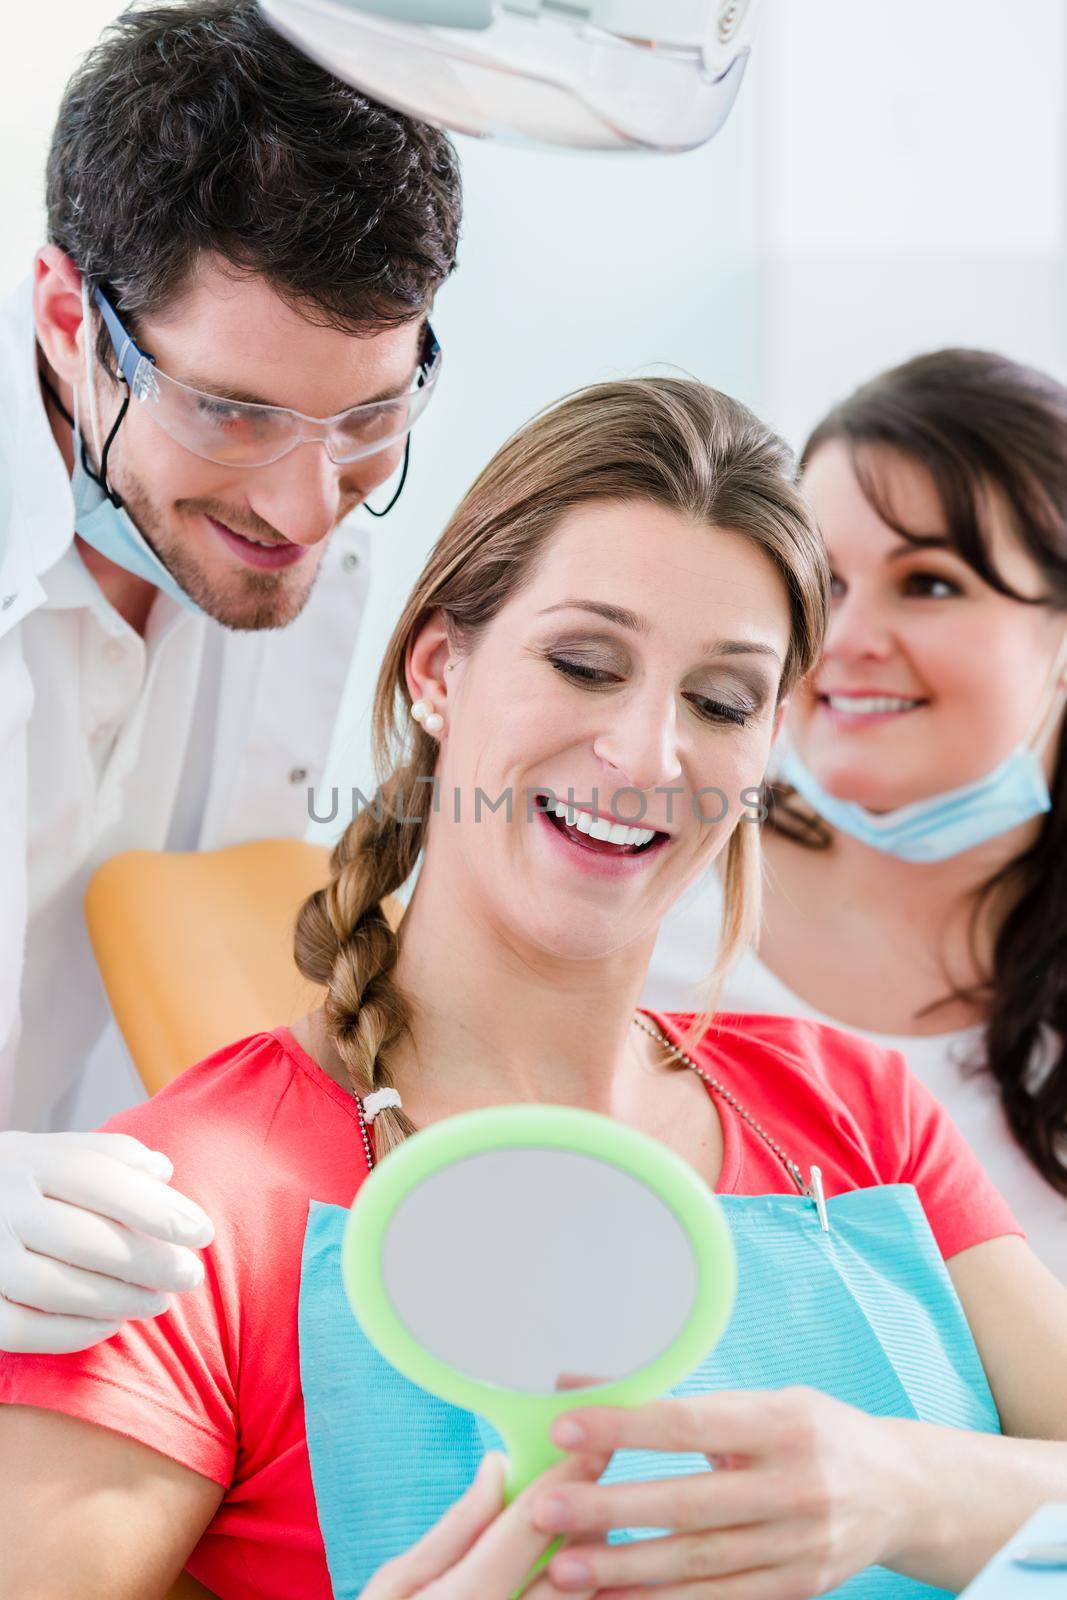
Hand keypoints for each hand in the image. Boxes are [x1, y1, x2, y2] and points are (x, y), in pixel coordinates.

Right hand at [0, 1131, 214, 1353]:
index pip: (99, 1178)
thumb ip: (110, 1156)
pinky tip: (112, 1324)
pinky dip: (72, 1332)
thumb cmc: (21, 1183)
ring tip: (160, 1301)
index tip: (202, 1233)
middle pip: (83, 1237)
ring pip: (55, 1288)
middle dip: (147, 1261)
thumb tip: (164, 1172)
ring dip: (118, 1299)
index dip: (156, 1208)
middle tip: (191, 1276)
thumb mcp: (54, 1152)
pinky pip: (22, 1329)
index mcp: (26, 1158)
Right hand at [363, 1448, 612, 1599]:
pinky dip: (586, 1599)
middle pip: (574, 1562)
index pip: (533, 1523)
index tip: (598, 1441)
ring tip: (596, 1534)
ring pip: (584, 1599)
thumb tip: (498, 1467)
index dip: (568, 1476)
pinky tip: (593, 1584)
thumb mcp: (394, 1587)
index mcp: (470, 1597)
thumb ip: (455, 1530)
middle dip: (591, 1519)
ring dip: (596, 1563)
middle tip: (603, 1485)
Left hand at [531, 1387, 907, 1598]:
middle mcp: (797, 1484)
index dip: (627, 1427)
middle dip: (612, 1508)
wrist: (905, 1492)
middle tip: (545, 1510)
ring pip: (702, 1562)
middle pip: (691, 1502)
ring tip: (564, 1570)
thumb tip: (573, 1383)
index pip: (692, 1423)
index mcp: (783, 1422)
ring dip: (628, 1570)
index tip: (565, 1425)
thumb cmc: (814, 1433)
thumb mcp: (759, 1400)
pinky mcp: (800, 1587)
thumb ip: (668, 1397)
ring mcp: (801, 1544)